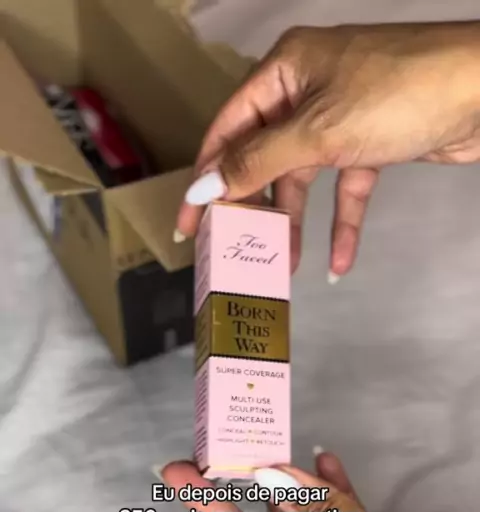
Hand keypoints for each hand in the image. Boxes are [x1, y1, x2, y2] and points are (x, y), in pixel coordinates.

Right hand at [176, 22, 479, 277]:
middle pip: (264, 157)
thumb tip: (205, 185)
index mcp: (284, 71)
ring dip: (295, 223)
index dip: (206, 177)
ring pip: (304, 178)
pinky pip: (346, 189)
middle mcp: (306, 90)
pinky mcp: (371, 143)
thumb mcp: (317, 131)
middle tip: (235, 249)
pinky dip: (342, 224)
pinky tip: (339, 265)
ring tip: (284, 266)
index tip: (190, 222)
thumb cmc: (397, 94)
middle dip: (252, 206)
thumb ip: (258, 161)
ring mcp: (340, 117)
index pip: (228, 128)